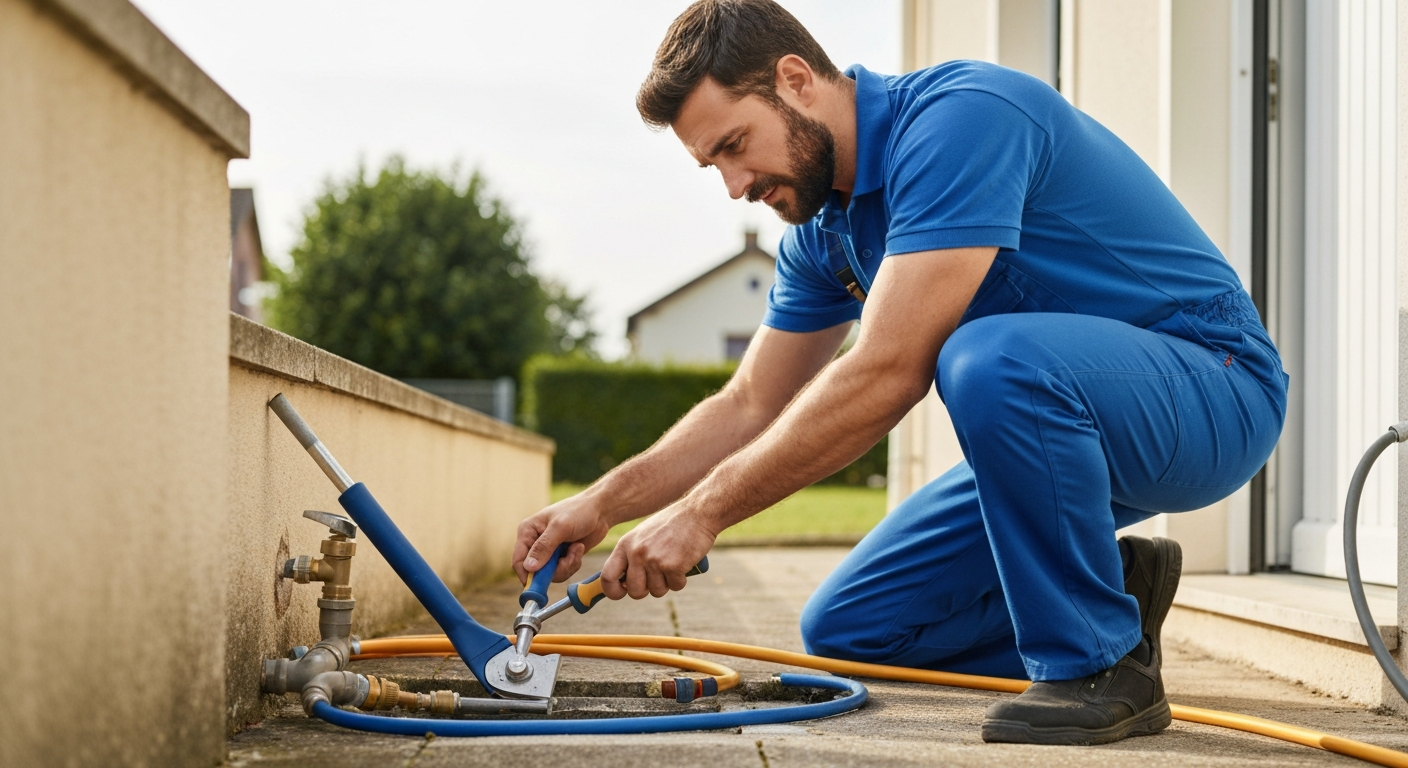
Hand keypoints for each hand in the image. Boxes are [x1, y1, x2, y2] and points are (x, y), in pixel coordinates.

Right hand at [512, 492, 612, 584]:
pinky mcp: (561, 557)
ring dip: (566, 565)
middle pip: (535, 571)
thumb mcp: (560, 528)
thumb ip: (544, 547)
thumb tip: (529, 567)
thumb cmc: (578, 511)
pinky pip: (563, 571)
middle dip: (554, 569)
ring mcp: (549, 551)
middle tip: (568, 559)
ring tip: (576, 549)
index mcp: (527, 532)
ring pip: (551, 574)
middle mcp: (535, 543)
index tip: (540, 584)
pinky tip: (579, 548)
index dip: (527, 575)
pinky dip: (573, 563)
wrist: (600, 510)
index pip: (518, 560)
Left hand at [601, 502, 716, 599]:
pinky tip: (684, 563)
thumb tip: (623, 582)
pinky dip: (681, 580)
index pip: (607, 577)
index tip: (623, 592)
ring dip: (667, 583)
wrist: (697, 512)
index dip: (613, 591)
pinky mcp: (673, 566)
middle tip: (657, 579)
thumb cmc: (673, 524)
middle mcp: (637, 553)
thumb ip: (632, 555)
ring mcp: (654, 560)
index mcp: (626, 544)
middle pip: (634, 591)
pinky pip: (676, 586)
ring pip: (657, 591)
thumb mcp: (644, 534)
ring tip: (673, 564)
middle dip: (647, 590)